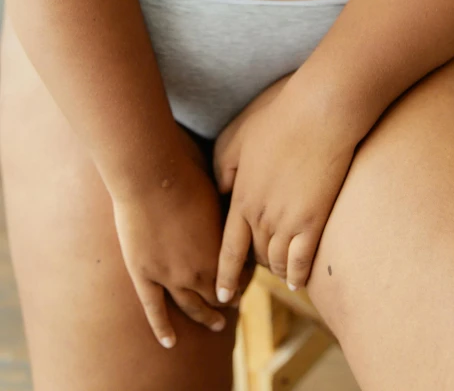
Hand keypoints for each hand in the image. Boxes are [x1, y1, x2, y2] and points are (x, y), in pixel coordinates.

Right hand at [112, 147, 248, 348]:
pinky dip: (162, 328)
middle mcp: (200, 271)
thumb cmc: (188, 174)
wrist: (151, 173)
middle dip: (229, 298)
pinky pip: (154, 309)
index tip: (245, 274)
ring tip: (216, 324)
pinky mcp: (144, 274)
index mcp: (222, 251)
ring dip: (205, 317)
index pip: (240, 274)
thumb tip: (245, 207)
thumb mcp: (221, 193)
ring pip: (191, 306)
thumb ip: (230, 211)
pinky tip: (170, 342)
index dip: (244, 275)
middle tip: (234, 301)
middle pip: (218, 294)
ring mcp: (170, 276)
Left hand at [213, 75, 358, 301]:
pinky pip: (302, 260)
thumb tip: (222, 193)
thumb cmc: (277, 119)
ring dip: (277, 270)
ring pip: (278, 261)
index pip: (228, 247)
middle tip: (257, 276)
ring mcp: (288, 221)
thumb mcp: (238, 139)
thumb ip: (226, 169)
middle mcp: (261, 216)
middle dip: (254, 268)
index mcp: (242, 197)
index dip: (224, 274)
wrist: (318, 113)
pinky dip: (299, 274)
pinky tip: (298, 281)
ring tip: (279, 274)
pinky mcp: (314, 220)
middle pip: (255, 256)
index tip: (222, 294)